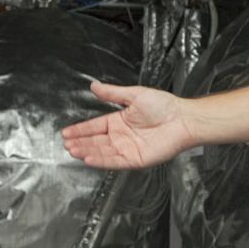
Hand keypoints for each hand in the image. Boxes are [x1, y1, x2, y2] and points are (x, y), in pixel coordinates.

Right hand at [61, 81, 196, 168]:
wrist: (182, 119)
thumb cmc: (164, 106)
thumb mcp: (134, 95)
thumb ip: (112, 93)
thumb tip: (94, 86)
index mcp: (119, 121)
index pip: (94, 126)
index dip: (80, 130)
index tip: (65, 132)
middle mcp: (121, 136)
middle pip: (95, 141)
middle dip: (80, 142)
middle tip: (66, 144)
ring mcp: (127, 149)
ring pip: (102, 152)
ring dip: (87, 151)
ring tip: (73, 150)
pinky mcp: (135, 159)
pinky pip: (114, 161)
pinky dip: (101, 160)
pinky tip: (89, 158)